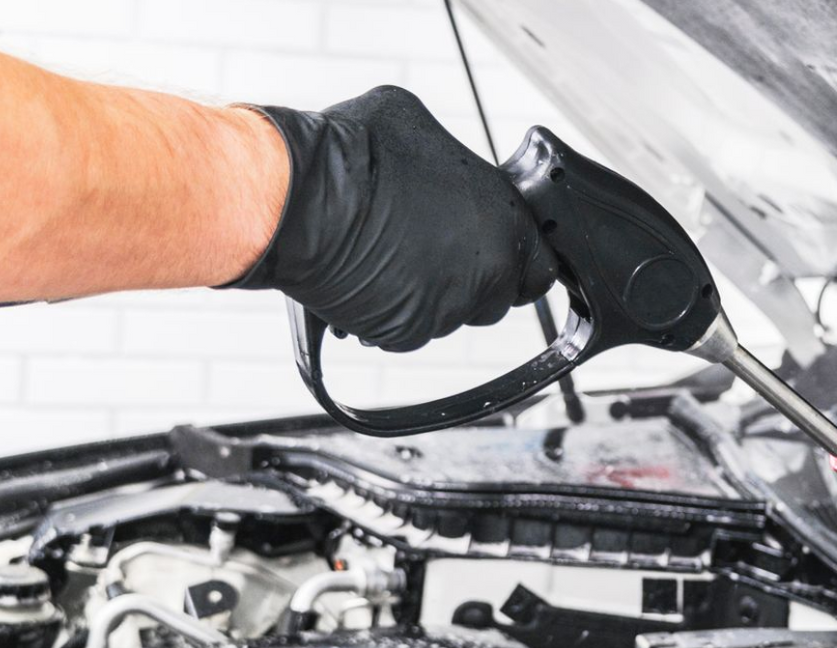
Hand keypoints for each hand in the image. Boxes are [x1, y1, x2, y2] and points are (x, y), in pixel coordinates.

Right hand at [223, 86, 557, 351]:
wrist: (297, 199)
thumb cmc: (352, 154)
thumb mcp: (416, 125)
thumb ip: (451, 160)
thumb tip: (444, 166)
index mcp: (505, 221)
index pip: (539, 265)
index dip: (514, 260)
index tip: (491, 252)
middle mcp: (486, 272)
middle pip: (496, 297)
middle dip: (472, 280)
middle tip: (431, 250)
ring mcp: (446, 309)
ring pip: (450, 315)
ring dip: (430, 295)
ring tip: (389, 255)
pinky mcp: (405, 333)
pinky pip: (409, 329)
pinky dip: (392, 312)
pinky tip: (367, 277)